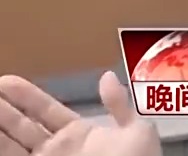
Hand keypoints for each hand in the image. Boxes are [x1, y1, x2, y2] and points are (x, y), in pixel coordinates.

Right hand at [0, 71, 160, 155]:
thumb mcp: (137, 131)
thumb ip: (118, 105)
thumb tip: (107, 76)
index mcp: (78, 134)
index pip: (45, 110)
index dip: (25, 96)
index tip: (6, 80)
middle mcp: (56, 151)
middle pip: (20, 126)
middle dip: (2, 110)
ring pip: (10, 145)